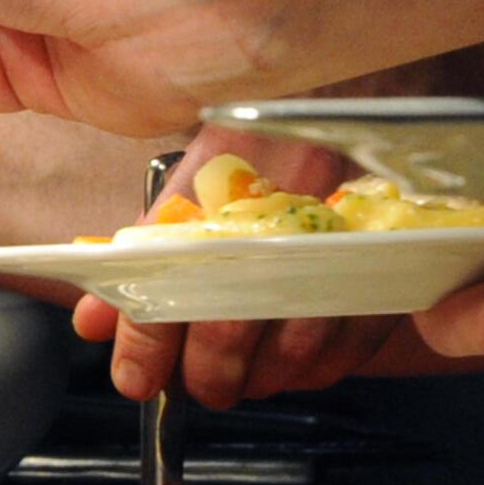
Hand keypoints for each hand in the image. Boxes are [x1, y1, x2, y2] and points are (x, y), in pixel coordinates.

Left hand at [68, 129, 402, 407]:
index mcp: (218, 179)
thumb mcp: (192, 181)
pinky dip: (319, 365)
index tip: (136, 376)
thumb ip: (142, 253)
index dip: (146, 336)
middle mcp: (279, 206)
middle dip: (207, 372)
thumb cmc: (259, 142)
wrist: (352, 97)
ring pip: (295, 338)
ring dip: (261, 376)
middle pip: (231, 320)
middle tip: (199, 387)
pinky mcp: (389, 255)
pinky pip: (356, 334)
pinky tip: (296, 366)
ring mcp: (339, 233)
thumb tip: (94, 321)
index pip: (167, 275)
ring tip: (243, 381)